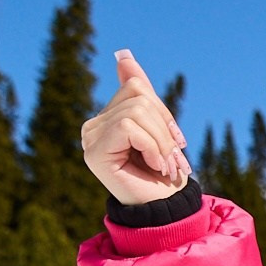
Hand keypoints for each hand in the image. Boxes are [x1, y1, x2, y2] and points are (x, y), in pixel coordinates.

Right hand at [81, 49, 190, 204]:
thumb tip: (123, 54)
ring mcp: (89, 138)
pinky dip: (152, 147)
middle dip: (165, 127)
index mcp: (107, 118)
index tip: (175, 141)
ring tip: (164, 165)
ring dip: (162, 141)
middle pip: (137, 96)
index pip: (135, 87)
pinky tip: (154, 167)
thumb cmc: (165, 173)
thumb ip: (141, 92)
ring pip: (137, 111)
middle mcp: (92, 126)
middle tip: (172, 158)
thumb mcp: (159, 126)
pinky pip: (129, 127)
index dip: (163, 111)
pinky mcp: (94, 152)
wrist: (167, 211)